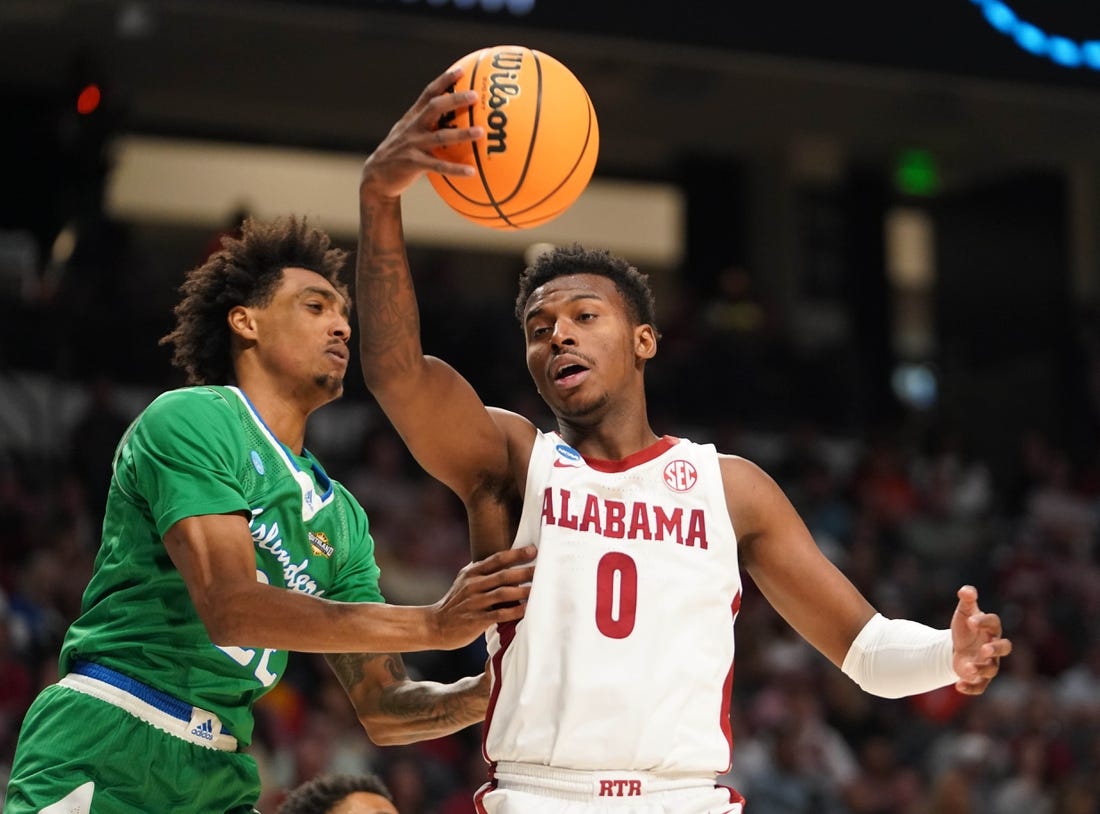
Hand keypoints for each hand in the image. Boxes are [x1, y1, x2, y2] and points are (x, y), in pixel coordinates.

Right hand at [360, 66, 484, 199]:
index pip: (429, 93)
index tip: (461, 70)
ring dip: (462, 134)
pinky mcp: (413, 164)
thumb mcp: (410, 134)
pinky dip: (456, 169)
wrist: (377, 176)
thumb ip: (427, 125)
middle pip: (435, 108)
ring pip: (440, 136)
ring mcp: (413, 145)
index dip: (444, 80)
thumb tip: (455, 120)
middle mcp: (413, 127)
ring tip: (481, 132)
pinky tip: (472, 171)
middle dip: (454, 99)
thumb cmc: (401, 154)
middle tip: (475, 95)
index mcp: (413, 117)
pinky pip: (439, 166)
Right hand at [430, 545, 535, 649]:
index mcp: (471, 573)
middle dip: (525, 571)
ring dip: (523, 590)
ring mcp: (474, 602)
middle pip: (504, 575)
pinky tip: (527, 609)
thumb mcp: (464, 581)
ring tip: (540, 589)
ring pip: (503, 593)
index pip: (497, 559)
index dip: (516, 553)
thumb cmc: (455, 603)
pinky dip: (514, 611)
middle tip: (543, 569)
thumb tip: (508, 562)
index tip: (534, 549)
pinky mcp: (476, 620)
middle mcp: (473, 585)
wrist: (434, 625)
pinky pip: (499, 614)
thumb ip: (482, 572)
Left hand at [950, 585, 1012, 694]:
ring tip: (968, 668)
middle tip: (984, 649)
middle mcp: (993, 647)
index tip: (971, 621)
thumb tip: (966, 590)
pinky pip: (980, 686)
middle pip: (1004, 648)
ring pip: (991, 669)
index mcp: (990, 629)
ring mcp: (988, 663)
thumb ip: (967, 600)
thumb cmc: (965, 628)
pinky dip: (971, 687)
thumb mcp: (964, 612)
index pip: (994, 623)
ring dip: (981, 669)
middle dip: (996, 649)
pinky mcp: (978, 677)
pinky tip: (959, 686)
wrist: (957, 646)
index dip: (984, 621)